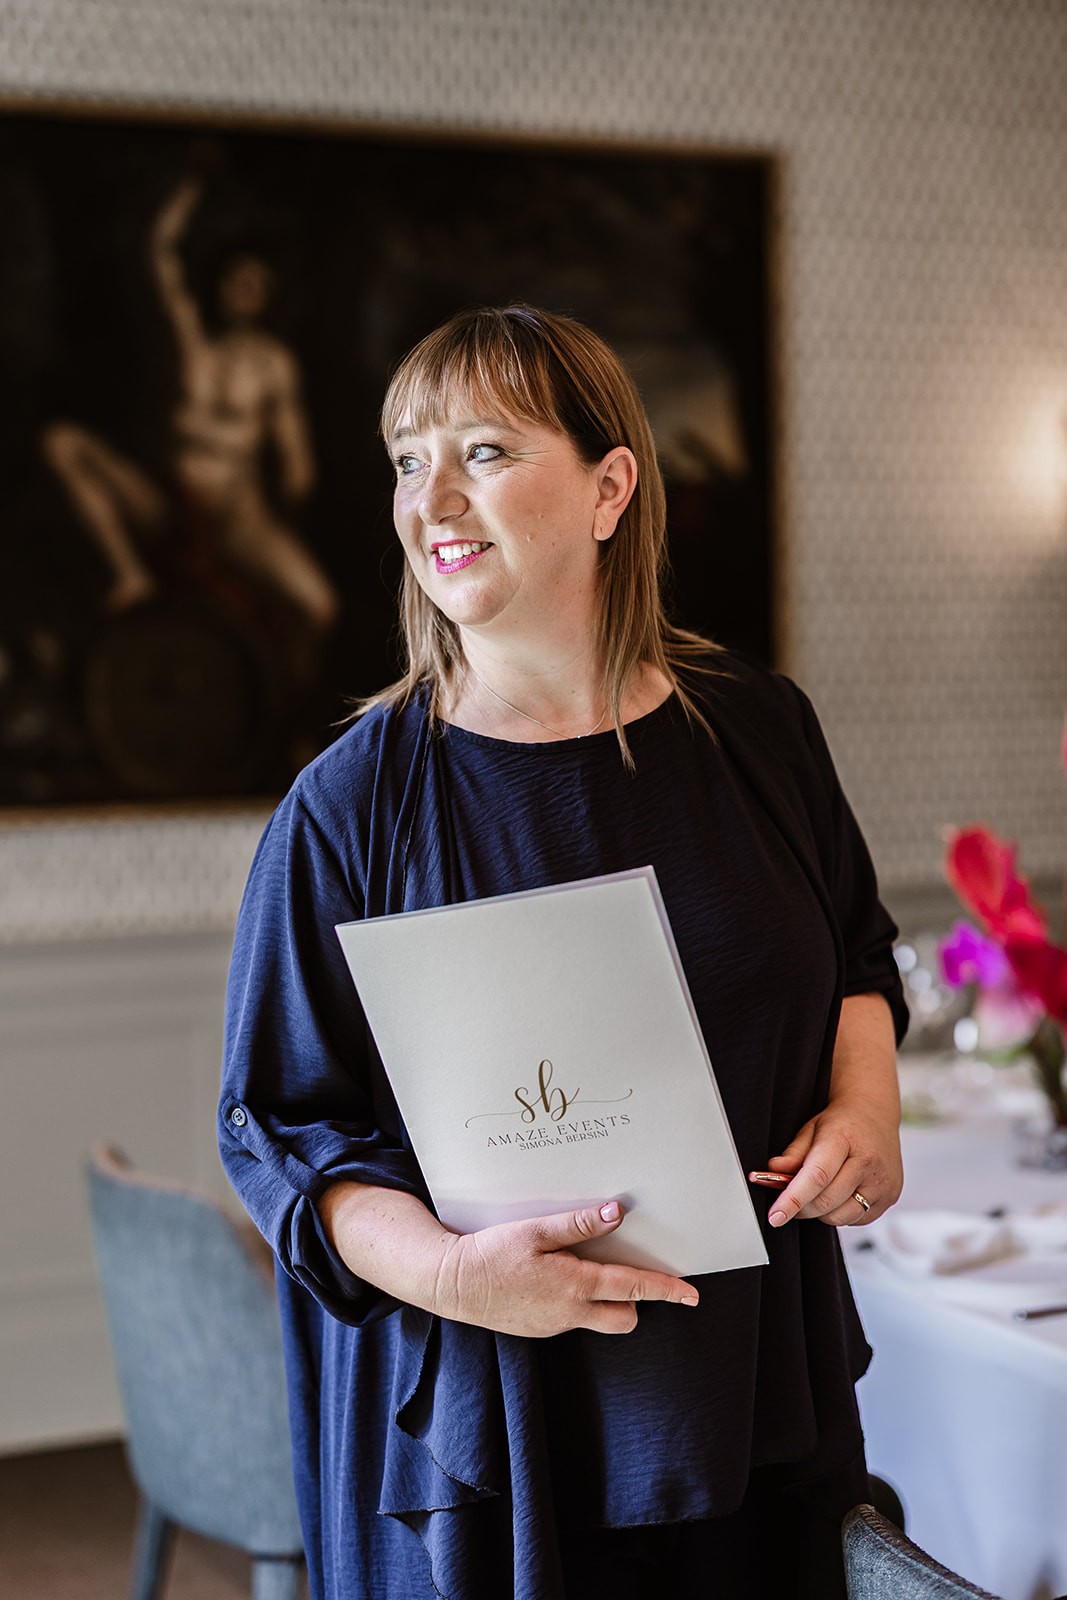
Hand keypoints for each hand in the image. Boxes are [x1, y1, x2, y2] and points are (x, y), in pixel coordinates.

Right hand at [431, 1201, 699, 1336]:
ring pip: (597, 1318)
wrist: (452, 1285)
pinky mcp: (539, 1329)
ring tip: (582, 1267)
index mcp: (574, 1286)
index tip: (691, 1294)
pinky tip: (554, 1278)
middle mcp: (570, 1312)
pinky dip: (576, 1301)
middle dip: (633, 1299)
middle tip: (623, 1270)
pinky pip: (572, 1318)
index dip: (665, 1290)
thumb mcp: (535, 1231)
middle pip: (623, 1316)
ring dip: (602, 1298)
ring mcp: (555, 1325)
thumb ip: (577, 1225)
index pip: (633, 1288)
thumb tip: (615, 1214)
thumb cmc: (491, 1254)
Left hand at [763, 1098, 902, 1229]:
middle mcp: (868, 1162)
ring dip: (821, 1213)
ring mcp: (882, 1181)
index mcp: (844, 1139)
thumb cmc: (841, 1124)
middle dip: (801, 1208)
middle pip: (826, 1201)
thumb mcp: (811, 1129)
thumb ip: (792, 1153)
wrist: (874, 1115)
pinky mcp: (890, 1197)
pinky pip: (857, 1220)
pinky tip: (839, 1194)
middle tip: (789, 1203)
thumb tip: (772, 1173)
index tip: (775, 1216)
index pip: (816, 1176)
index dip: (793, 1199)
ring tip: (817, 1194)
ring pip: (841, 1216)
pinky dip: (841, 1213)